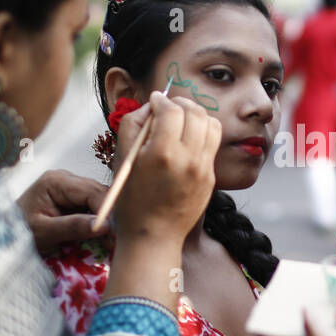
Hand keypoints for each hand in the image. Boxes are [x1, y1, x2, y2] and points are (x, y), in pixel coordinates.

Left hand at [16, 169, 109, 254]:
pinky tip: (101, 238)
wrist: (3, 233)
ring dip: (105, 220)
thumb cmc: (19, 231)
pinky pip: (93, 208)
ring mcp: (71, 188)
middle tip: (115, 241)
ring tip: (110, 242)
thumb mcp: (44, 232)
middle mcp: (66, 179)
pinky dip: (98, 222)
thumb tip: (104, 226)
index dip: (106, 211)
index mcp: (56, 181)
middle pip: (99, 194)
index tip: (113, 234)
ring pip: (99, 201)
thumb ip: (72, 227)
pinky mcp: (73, 199)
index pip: (92, 191)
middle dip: (108, 217)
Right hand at [113, 92, 220, 244]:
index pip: (172, 109)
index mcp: (162, 153)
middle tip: (169, 107)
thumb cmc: (131, 198)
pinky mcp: (210, 177)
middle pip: (195, 112)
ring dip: (196, 115)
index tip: (155, 100)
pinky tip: (188, 139)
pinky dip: (203, 133)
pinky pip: (213, 143)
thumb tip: (151, 105)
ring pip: (211, 124)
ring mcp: (203, 169)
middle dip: (181, 103)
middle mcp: (187, 159)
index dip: (162, 100)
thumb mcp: (122, 159)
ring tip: (181, 120)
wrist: (153, 235)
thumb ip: (133, 124)